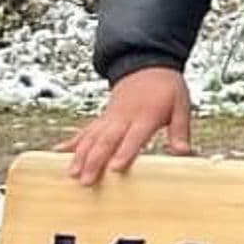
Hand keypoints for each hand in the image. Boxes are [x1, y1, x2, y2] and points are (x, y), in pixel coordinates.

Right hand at [69, 66, 192, 184]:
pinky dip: (71, 142)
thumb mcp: (181, 106)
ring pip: (91, 137)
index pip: (134, 137)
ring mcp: (110, 117)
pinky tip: (58, 153)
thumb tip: (185, 152)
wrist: (146, 62)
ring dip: (80, 156)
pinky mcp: (102, 118)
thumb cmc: (165, 87)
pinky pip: (84, 131)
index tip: (115, 169)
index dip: (124, 152)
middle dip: (94, 161)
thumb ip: (180, 130)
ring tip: (71, 173)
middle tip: (86, 180)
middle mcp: (123, 117)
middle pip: (106, 140)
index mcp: (146, 115)